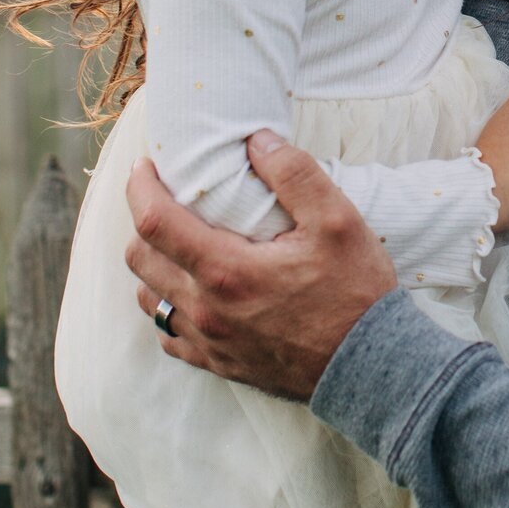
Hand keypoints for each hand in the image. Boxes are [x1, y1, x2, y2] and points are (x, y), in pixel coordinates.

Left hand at [126, 130, 397, 399]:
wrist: (368, 367)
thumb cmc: (355, 293)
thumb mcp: (337, 221)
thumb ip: (295, 174)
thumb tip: (257, 140)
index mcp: (227, 270)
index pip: (154, 221)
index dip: (140, 186)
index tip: (146, 166)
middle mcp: (206, 309)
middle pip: (140, 258)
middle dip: (144, 220)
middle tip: (167, 198)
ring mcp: (209, 342)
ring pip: (149, 297)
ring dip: (154, 264)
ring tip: (181, 242)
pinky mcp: (218, 364)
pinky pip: (169, 335)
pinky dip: (170, 305)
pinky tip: (195, 291)